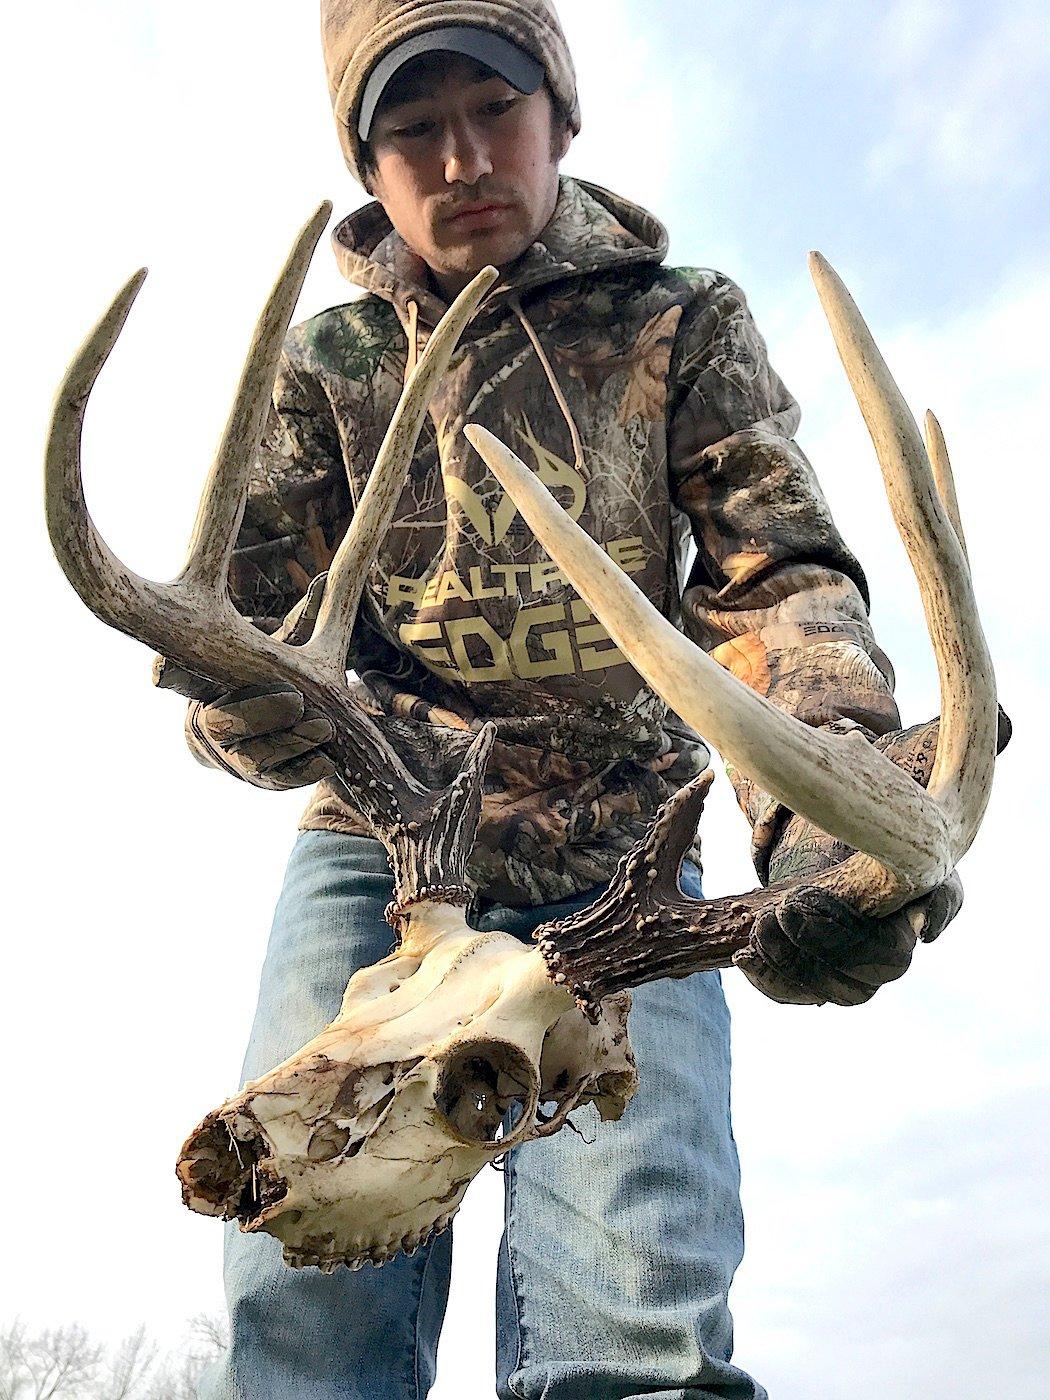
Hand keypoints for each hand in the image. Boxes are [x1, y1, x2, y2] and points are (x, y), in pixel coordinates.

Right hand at [159, 572, 336, 789]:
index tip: (163, 670)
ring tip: (323, 727)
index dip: (170, 673)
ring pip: (249, 758)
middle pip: (218, 724)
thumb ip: (298, 623)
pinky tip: (325, 759)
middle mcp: (205, 721)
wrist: (296, 725)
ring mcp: (229, 758)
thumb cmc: (278, 674)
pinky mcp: (258, 782)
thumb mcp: (285, 646)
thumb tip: (320, 581)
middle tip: (297, 700)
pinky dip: (302, 770)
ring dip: (290, 742)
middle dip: (258, 713)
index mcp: (201, 681)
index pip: (176, 675)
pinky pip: (276, 782)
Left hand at [735, 714, 989, 1005]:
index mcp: (934, 890)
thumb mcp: (897, 775)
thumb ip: (947, 750)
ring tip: (762, 927)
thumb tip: (1009, 723)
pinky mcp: (821, 974)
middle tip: (789, 907)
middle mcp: (904, 936)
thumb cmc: (871, 807)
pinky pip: (804, 996)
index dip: (926, 914)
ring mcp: (862, 963)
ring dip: (802, 963)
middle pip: (889, 963)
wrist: (827, 847)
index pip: (943, 910)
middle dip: (839, 940)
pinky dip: (775, 983)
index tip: (901, 911)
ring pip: (847, 989)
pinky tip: (746, 955)